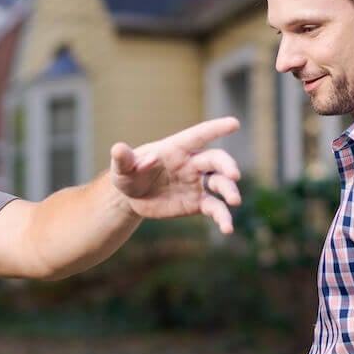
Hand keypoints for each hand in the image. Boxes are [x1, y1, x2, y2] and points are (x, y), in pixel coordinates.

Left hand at [109, 116, 242, 233]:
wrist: (132, 197)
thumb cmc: (128, 174)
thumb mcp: (122, 168)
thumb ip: (124, 159)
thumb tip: (119, 149)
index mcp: (176, 149)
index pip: (198, 136)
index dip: (216, 128)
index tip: (234, 123)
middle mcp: (192, 164)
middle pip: (215, 160)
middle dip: (226, 165)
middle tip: (234, 175)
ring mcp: (197, 183)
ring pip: (220, 184)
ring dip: (229, 191)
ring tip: (234, 202)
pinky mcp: (197, 203)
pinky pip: (214, 208)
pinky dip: (222, 217)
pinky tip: (227, 229)